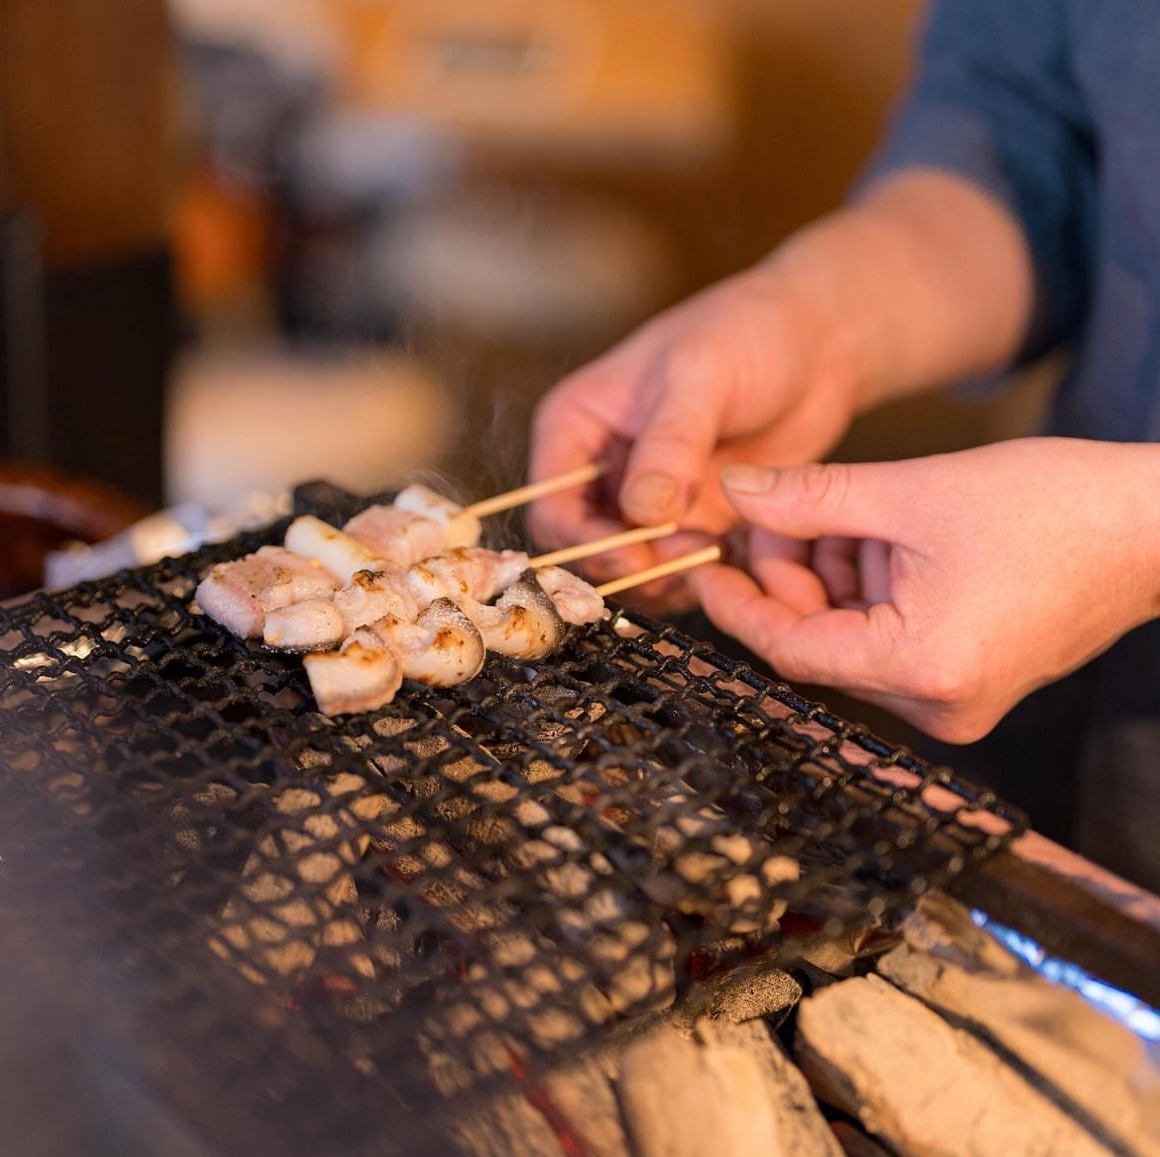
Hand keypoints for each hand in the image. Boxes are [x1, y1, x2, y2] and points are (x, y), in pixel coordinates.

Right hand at [527, 259, 860, 596]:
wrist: (816, 343)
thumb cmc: (747, 333)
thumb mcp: (703, 376)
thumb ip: (671, 443)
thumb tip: (643, 511)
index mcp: (577, 426)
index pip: (552, 505)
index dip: (582, 541)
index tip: (634, 556)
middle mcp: (603, 470)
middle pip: (586, 548)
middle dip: (627, 564)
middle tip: (677, 565)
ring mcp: (648, 501)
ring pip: (633, 566)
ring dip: (665, 575)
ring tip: (711, 551)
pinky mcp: (693, 522)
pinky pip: (680, 568)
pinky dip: (699, 574)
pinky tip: (733, 554)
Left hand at [689, 438, 1159, 742]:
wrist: (1157, 524)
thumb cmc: (1054, 504)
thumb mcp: (914, 491)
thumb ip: (813, 498)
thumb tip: (736, 492)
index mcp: (923, 668)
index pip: (791, 649)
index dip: (737, 605)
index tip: (703, 568)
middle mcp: (939, 706)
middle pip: (819, 644)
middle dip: (786, 577)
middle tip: (768, 515)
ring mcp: (958, 701)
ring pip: (850, 638)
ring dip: (828, 576)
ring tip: (833, 512)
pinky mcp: (970, 680)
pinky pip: (889, 640)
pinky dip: (867, 591)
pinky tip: (872, 537)